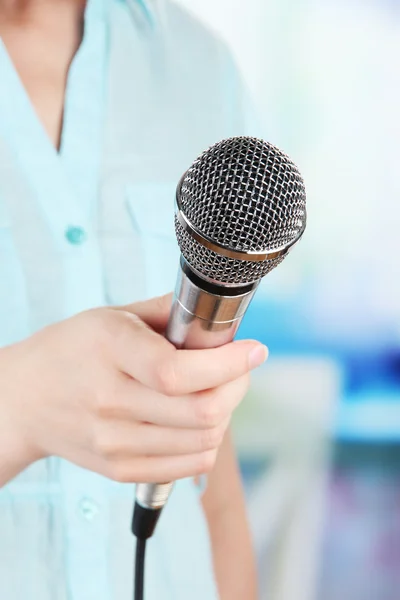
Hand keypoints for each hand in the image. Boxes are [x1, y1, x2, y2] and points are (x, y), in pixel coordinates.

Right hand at [0, 294, 266, 484]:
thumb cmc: (72, 349)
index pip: (178, 372)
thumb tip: (220, 313)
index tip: (254, 351)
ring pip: (202, 442)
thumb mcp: (112, 315)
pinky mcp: (119, 468)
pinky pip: (188, 466)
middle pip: (200, 412)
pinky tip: (199, 420)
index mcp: (110, 350)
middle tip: (239, 369)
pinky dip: (208, 442)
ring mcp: (113, 442)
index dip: (228, 365)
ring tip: (216, 391)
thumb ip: (168, 311)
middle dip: (237, 387)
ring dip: (226, 414)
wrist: (25, 398)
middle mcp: (109, 401)